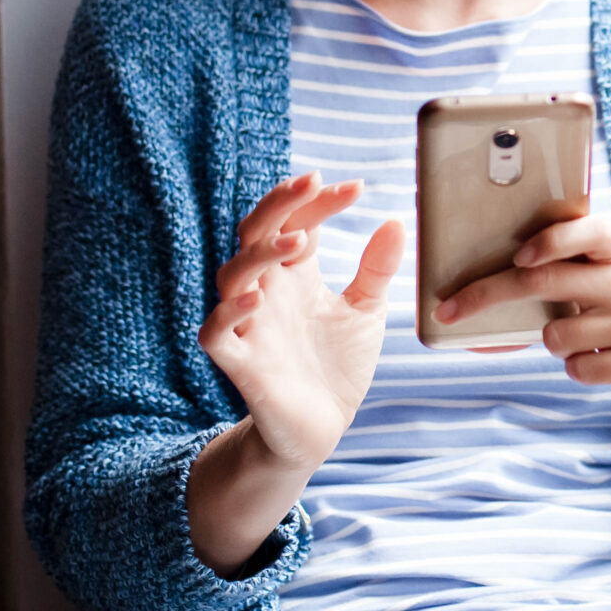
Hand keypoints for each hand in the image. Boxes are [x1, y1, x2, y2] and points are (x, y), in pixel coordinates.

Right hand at [200, 171, 405, 472]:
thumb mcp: (365, 311)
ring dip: (261, 254)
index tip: (357, 188)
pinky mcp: (240, 363)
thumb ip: (376, 268)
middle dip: (279, 204)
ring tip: (300, 243)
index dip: (320, 201)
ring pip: (231, 275)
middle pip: (255, 233)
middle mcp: (267, 292)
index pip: (297, 222)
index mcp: (295, 276)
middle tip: (312, 182)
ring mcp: (250, 325)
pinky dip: (230, 312)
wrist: (323, 428)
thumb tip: (394, 220)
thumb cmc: (337, 365)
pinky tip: (259, 296)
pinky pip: (216, 332)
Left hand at [434, 217, 610, 420]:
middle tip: (450, 308)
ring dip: (555, 340)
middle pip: (544, 283)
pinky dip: (578, 366)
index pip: (585, 231)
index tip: (519, 257)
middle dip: (486, 295)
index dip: (550, 241)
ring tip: (586, 334)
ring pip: (555, 335)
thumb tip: (501, 261)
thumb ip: (575, 257)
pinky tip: (604, 357)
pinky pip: (578, 368)